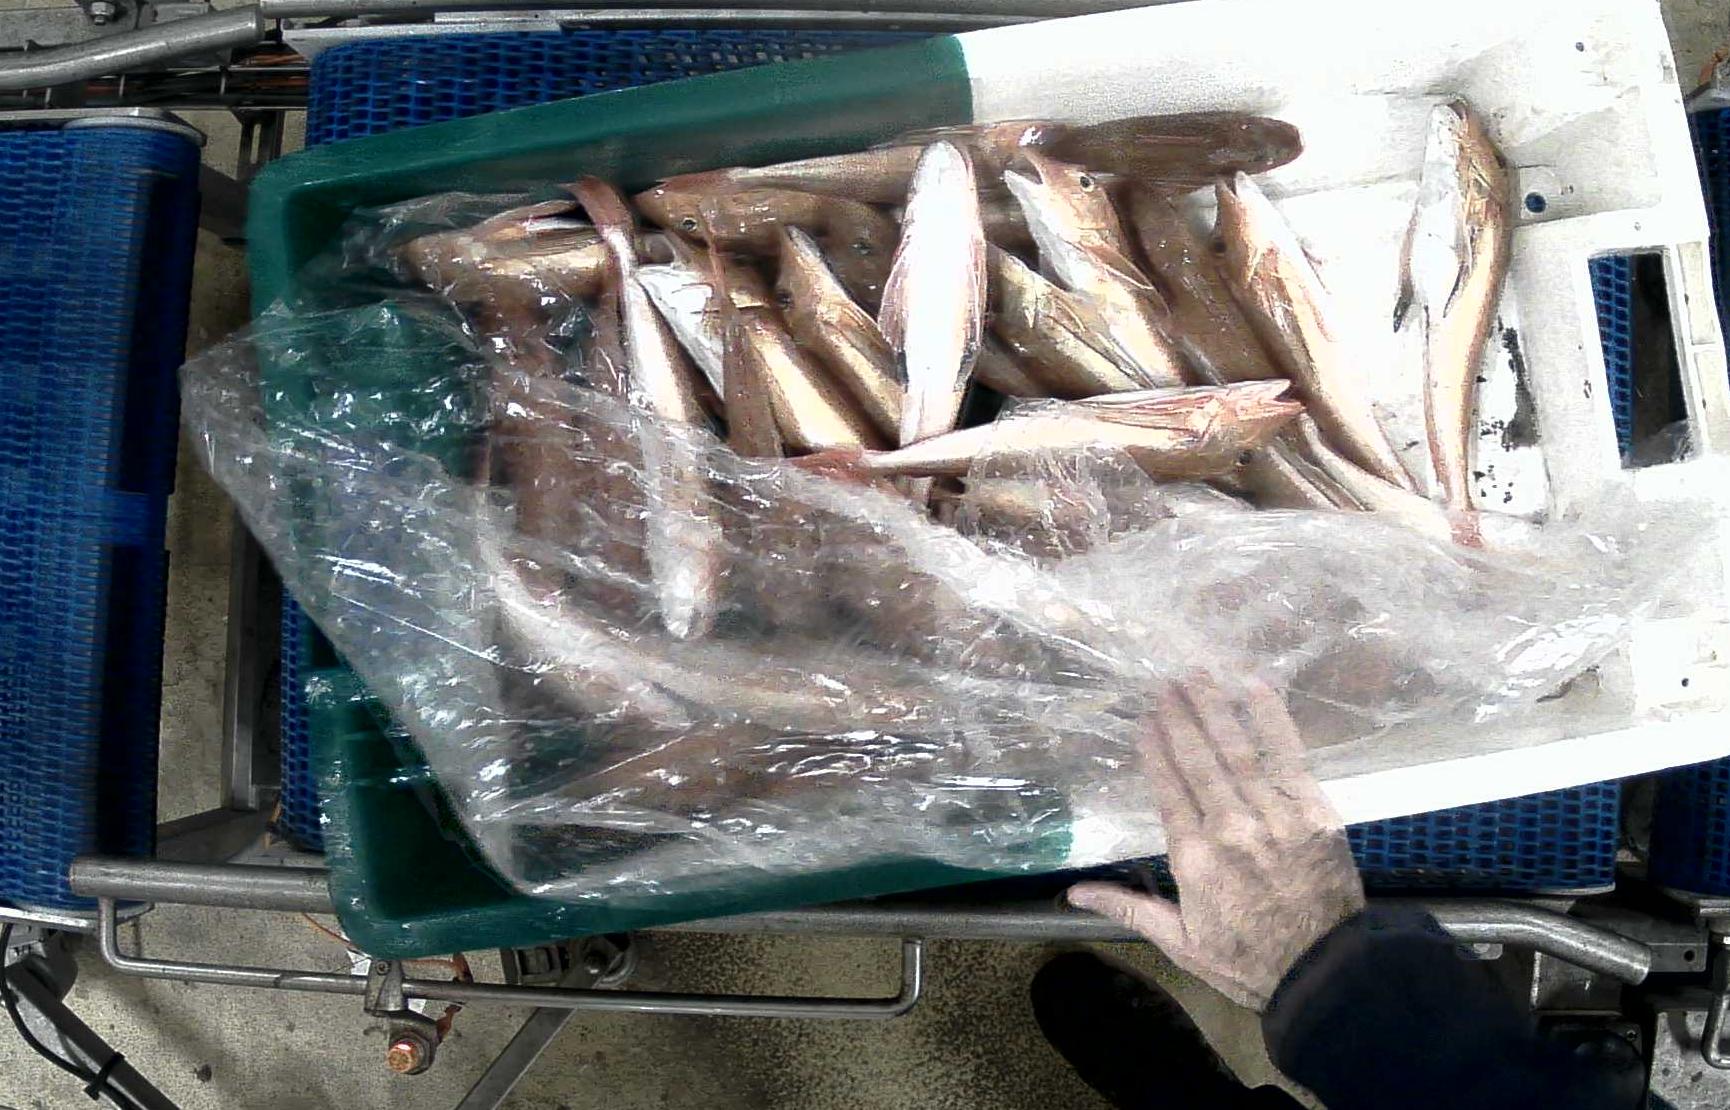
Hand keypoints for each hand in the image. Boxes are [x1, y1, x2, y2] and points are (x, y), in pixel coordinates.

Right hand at [1067, 679, 1363, 1010]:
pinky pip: (1289, 755)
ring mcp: (1275, 815)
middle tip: (1165, 680)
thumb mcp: (1180, 940)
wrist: (1325, 972)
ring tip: (1198, 674)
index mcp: (1194, 858)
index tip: (1144, 718)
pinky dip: (1272, 719)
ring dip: (1216, 707)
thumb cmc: (1247, 961)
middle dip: (1180, 716)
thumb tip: (1072, 892)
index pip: (1169, 789)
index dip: (1155, 750)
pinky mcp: (1313, 811)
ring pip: (1238, 750)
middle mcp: (1230, 828)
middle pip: (1200, 760)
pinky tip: (1255, 688)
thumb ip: (1128, 907)